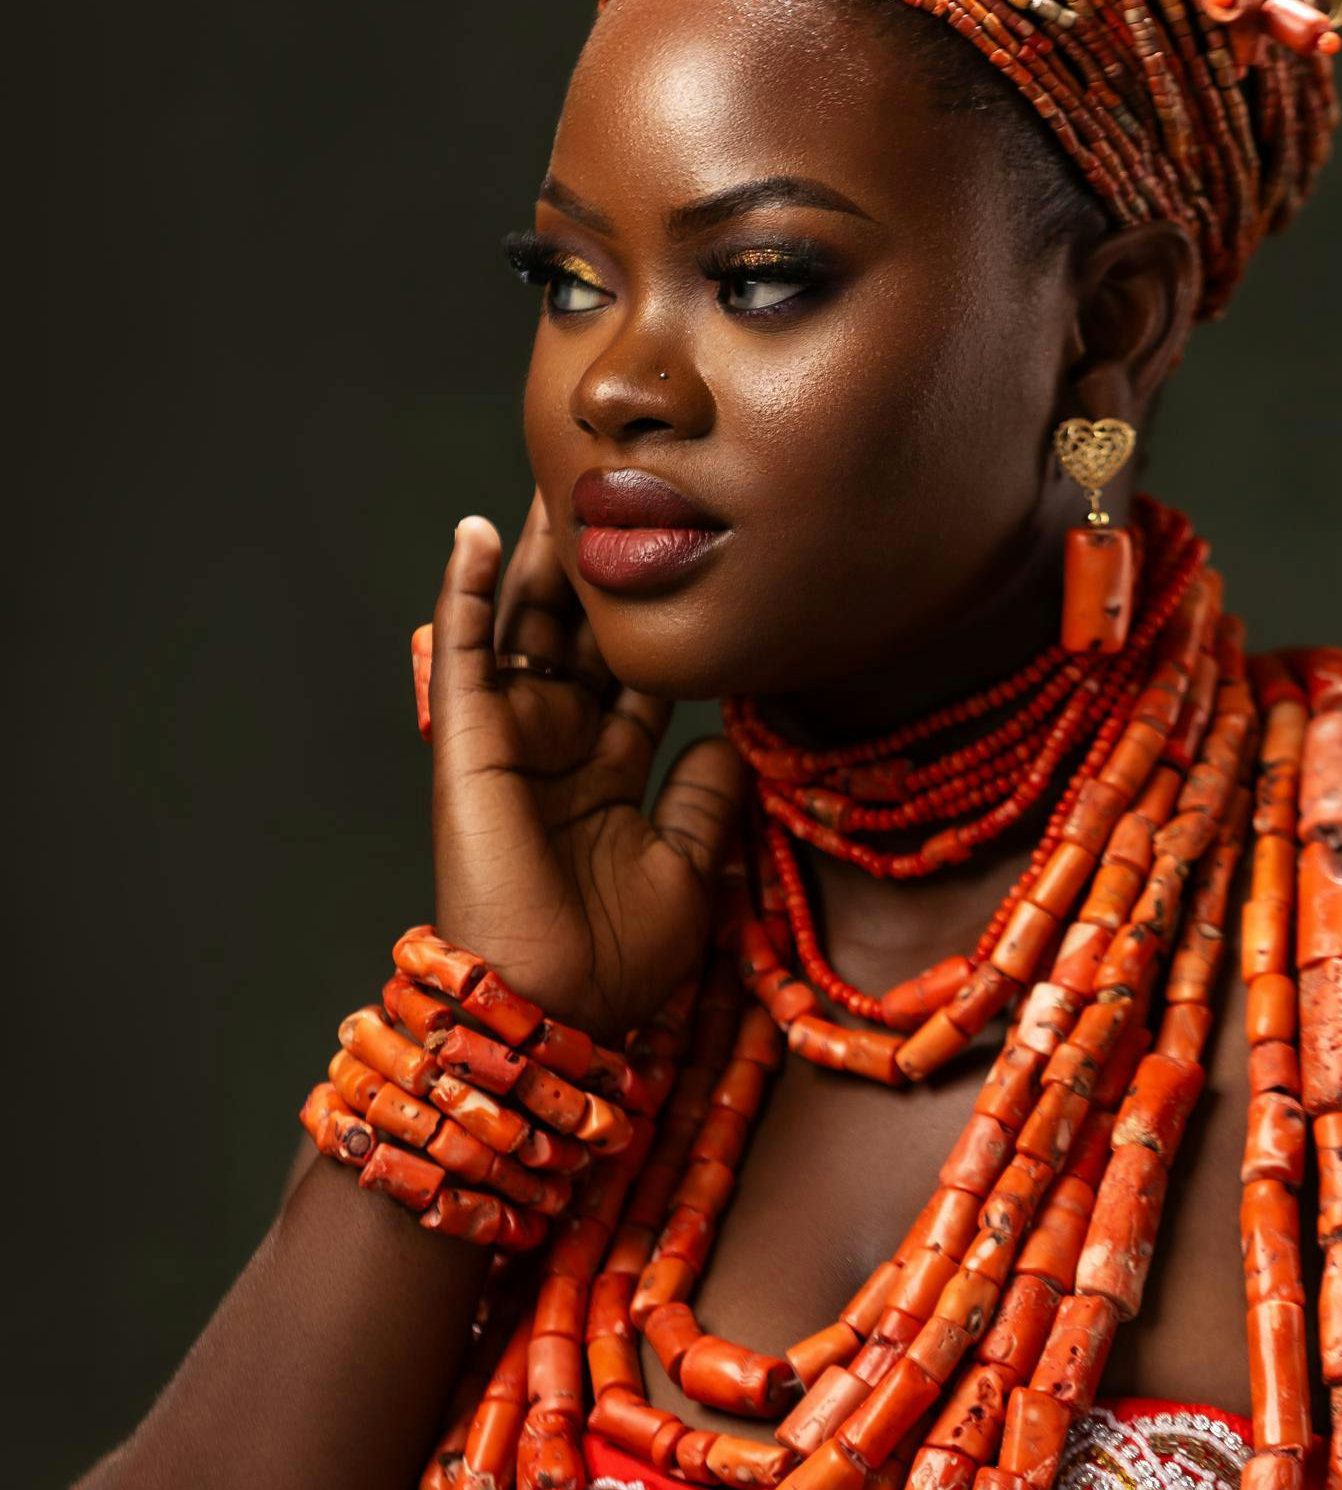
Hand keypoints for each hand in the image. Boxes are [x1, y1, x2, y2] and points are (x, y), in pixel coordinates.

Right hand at [426, 497, 743, 1037]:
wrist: (557, 1012)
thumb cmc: (618, 962)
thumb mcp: (690, 868)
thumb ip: (707, 797)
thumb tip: (729, 733)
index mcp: (607, 767)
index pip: (631, 664)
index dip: (653, 608)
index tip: (683, 541)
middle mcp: (556, 743)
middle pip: (576, 629)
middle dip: (594, 559)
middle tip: (617, 477)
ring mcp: (510, 739)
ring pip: (522, 623)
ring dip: (536, 552)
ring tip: (558, 476)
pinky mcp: (468, 744)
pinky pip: (464, 654)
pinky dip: (465, 591)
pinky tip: (477, 532)